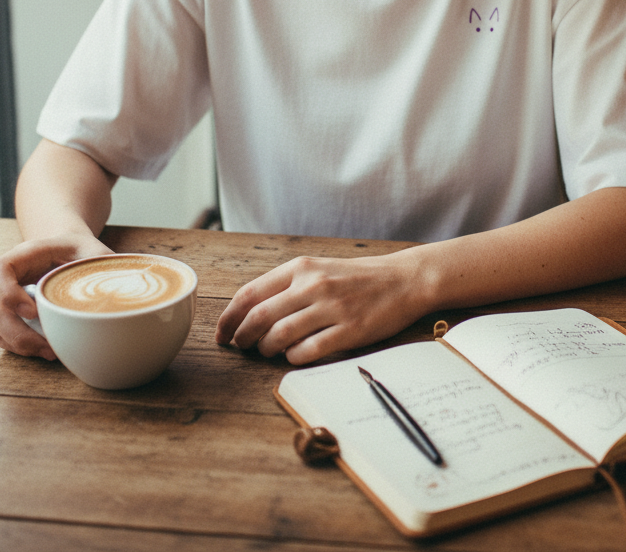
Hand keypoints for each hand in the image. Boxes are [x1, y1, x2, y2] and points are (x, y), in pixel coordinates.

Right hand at [0, 233, 111, 357]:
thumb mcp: (94, 251)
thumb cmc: (80, 251)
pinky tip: (46, 349)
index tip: (34, 311)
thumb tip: (122, 291)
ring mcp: (4, 298)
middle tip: (48, 346)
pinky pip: (3, 336)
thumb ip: (103, 265)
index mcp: (25, 255)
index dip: (8, 293)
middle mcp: (8, 278)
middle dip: (18, 333)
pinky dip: (21, 347)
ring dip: (20, 345)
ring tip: (51, 352)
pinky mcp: (9, 316)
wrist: (68, 250)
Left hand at [214, 252, 430, 364]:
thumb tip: (250, 312)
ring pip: (279, 336)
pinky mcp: (348, 331)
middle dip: (242, 337)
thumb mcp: (320, 269)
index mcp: (301, 267)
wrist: (403, 279)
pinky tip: (295, 355)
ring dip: (266, 349)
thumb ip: (288, 285)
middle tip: (239, 347)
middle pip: (259, 317)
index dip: (229, 318)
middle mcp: (313, 285)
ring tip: (268, 351)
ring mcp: (331, 308)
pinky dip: (293, 357)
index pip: (250, 293)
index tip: (221, 333)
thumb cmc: (358, 277)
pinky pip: (307, 351)